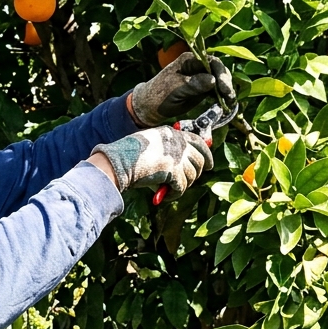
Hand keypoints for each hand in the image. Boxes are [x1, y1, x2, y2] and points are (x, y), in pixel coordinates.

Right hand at [91, 126, 213, 197]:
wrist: (118, 162)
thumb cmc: (128, 155)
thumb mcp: (150, 146)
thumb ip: (166, 151)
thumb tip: (182, 168)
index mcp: (171, 133)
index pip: (197, 141)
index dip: (206, 153)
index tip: (209, 164)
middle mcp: (177, 142)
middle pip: (200, 158)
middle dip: (197, 172)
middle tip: (191, 180)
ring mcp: (176, 155)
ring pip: (192, 175)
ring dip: (184, 185)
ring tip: (173, 189)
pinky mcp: (173, 170)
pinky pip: (182, 187)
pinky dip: (175, 194)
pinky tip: (166, 195)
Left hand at [129, 51, 234, 126]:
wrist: (150, 106)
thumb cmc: (159, 94)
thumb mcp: (175, 88)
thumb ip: (193, 84)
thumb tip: (212, 80)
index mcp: (189, 60)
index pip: (211, 62)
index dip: (220, 73)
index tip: (224, 87)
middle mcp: (197, 66)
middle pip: (218, 71)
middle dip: (226, 83)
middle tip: (229, 97)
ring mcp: (201, 77)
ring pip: (220, 81)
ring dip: (227, 91)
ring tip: (230, 103)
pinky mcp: (203, 89)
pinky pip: (217, 91)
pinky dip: (222, 97)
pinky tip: (227, 105)